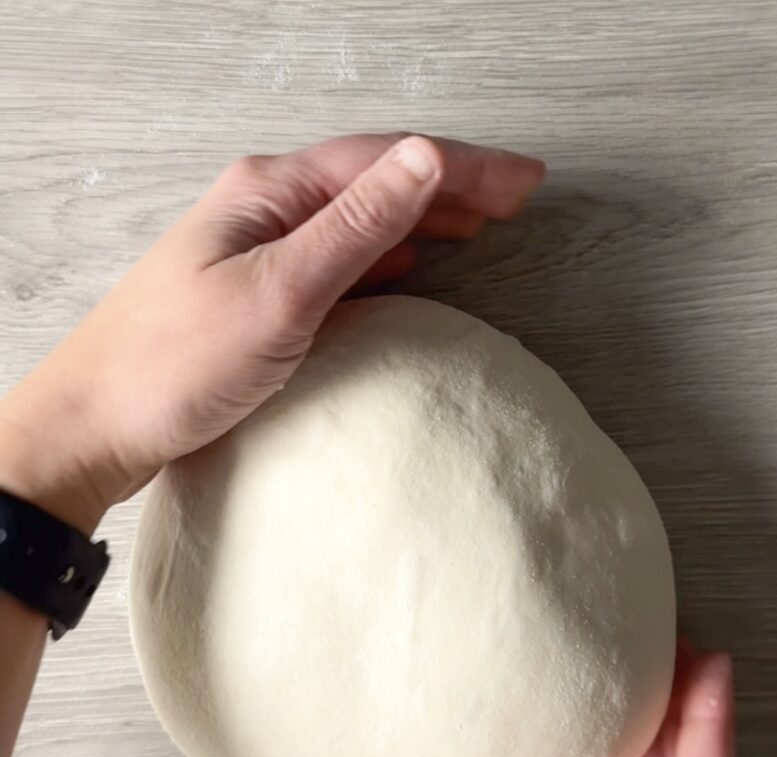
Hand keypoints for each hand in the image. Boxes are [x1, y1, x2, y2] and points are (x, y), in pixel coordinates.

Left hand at [0, 133, 544, 532]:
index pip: (388, 162)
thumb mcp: (279, 293)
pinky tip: (406, 265)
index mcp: (270, 192)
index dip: (465, 166)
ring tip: (478, 222)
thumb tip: (427, 161)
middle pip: (377, 180)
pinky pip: (338, 257)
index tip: (527, 181)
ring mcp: (259, 250)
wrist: (99, 426)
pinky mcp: (257, 293)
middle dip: (453, 184)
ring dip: (423, 216)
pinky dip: (385, 256)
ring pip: (360, 218)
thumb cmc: (175, 365)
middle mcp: (265, 209)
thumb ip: (355, 228)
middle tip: (519, 196)